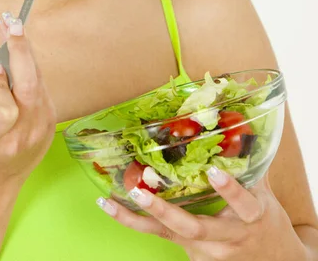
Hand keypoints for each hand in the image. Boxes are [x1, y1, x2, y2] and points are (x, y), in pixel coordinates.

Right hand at [0, 12, 55, 185]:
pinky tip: (18, 48)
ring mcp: (41, 125)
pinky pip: (40, 83)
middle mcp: (22, 133)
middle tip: (13, 24)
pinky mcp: (51, 116)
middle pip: (30, 88)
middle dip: (22, 52)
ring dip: (25, 51)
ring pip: (37, 80)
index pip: (4, 109)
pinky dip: (29, 64)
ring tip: (12, 26)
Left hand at [96, 167, 306, 260]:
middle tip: (139, 192)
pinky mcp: (192, 256)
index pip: (243, 206)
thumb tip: (243, 126)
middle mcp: (226, 239)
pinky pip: (161, 237)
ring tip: (107, 203)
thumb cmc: (266, 222)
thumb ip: (250, 165)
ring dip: (134, 221)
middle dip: (164, 211)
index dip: (229, 191)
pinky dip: (136, 222)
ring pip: (167, 236)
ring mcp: (206, 252)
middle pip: (193, 229)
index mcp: (251, 219)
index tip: (213, 172)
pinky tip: (113, 208)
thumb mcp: (265, 194)